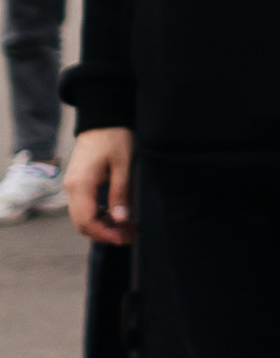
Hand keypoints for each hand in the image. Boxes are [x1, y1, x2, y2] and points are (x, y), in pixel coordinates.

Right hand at [65, 128, 132, 245]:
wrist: (102, 118)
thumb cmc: (114, 137)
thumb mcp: (123, 164)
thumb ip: (120, 192)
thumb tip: (121, 219)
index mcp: (80, 185)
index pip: (86, 221)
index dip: (104, 234)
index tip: (124, 239)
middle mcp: (71, 188)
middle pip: (82, 223)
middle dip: (105, 233)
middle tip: (129, 235)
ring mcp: (73, 186)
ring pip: (83, 217)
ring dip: (103, 225)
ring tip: (128, 227)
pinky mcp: (78, 183)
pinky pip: (85, 206)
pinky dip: (100, 215)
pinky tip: (118, 215)